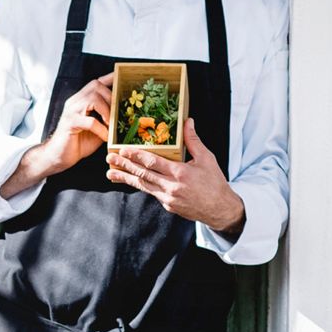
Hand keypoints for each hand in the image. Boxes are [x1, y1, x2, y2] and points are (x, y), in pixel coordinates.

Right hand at [36, 72, 113, 174]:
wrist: (58, 157)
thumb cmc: (78, 143)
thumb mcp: (97, 129)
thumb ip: (107, 119)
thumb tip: (125, 117)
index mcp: (81, 100)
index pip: (95, 82)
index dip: (109, 77)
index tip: (121, 76)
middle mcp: (75, 102)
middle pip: (95, 85)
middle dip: (111, 98)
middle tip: (118, 114)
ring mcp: (71, 111)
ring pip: (93, 99)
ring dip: (107, 112)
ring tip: (111, 125)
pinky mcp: (70, 123)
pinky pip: (90, 121)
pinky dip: (102, 130)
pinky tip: (105, 137)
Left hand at [105, 117, 244, 235]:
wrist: (221, 210)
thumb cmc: (215, 183)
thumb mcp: (207, 159)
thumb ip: (193, 141)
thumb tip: (187, 121)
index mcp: (180, 173)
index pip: (153, 162)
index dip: (136, 156)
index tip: (122, 150)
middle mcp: (171, 187)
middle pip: (143, 174)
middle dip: (124, 166)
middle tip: (110, 159)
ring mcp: (168, 198)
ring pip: (143, 186)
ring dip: (126, 178)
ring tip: (110, 173)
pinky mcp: (168, 206)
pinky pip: (151, 192)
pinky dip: (140, 185)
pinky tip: (130, 180)